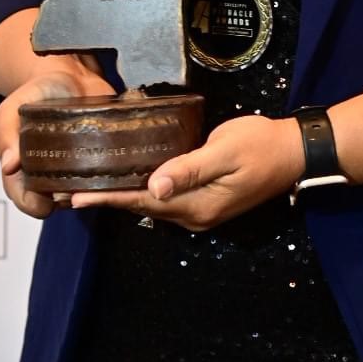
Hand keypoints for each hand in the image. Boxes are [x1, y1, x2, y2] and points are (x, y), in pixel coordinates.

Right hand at [0, 61, 108, 219]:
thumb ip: (7, 133)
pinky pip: (108, 176)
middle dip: (63, 201)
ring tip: (94, 181)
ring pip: (84, 193)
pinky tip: (116, 170)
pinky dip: (112, 178)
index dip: (32, 205)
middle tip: (72, 191)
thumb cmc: (36, 93)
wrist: (71, 73)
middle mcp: (52, 174)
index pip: (26, 199)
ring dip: (90, 193)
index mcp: (25, 169)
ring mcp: (79, 168)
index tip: (45, 203)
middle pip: (56, 201)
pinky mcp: (103, 157)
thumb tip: (8, 166)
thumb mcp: (12, 108)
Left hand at [70, 113, 305, 229]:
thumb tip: (153, 187)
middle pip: (142, 207)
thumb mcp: (225, 152)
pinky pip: (165, 198)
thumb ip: (189, 169)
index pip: (142, 202)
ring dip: (122, 196)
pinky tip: (128, 180)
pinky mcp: (205, 201)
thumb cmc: (260, 145)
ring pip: (152, 204)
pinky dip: (142, 191)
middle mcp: (194, 216)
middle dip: (107, 200)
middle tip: (69, 193)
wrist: (293, 152)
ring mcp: (200, 211)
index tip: (75, 198)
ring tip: (89, 188)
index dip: (108, 198)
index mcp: (197, 206)